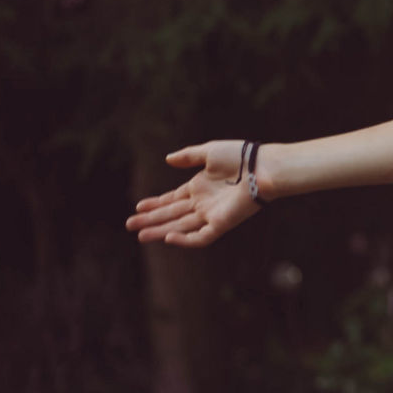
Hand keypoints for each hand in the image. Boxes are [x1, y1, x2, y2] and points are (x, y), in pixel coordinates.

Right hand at [126, 140, 262, 246]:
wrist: (263, 167)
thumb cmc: (241, 157)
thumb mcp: (210, 152)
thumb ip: (188, 156)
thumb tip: (167, 159)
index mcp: (200, 187)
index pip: (173, 199)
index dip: (156, 203)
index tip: (139, 206)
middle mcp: (203, 203)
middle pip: (172, 214)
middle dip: (151, 220)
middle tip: (129, 224)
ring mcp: (212, 214)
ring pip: (181, 227)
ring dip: (160, 231)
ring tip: (140, 234)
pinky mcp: (222, 224)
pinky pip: (201, 237)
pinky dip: (185, 240)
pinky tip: (168, 237)